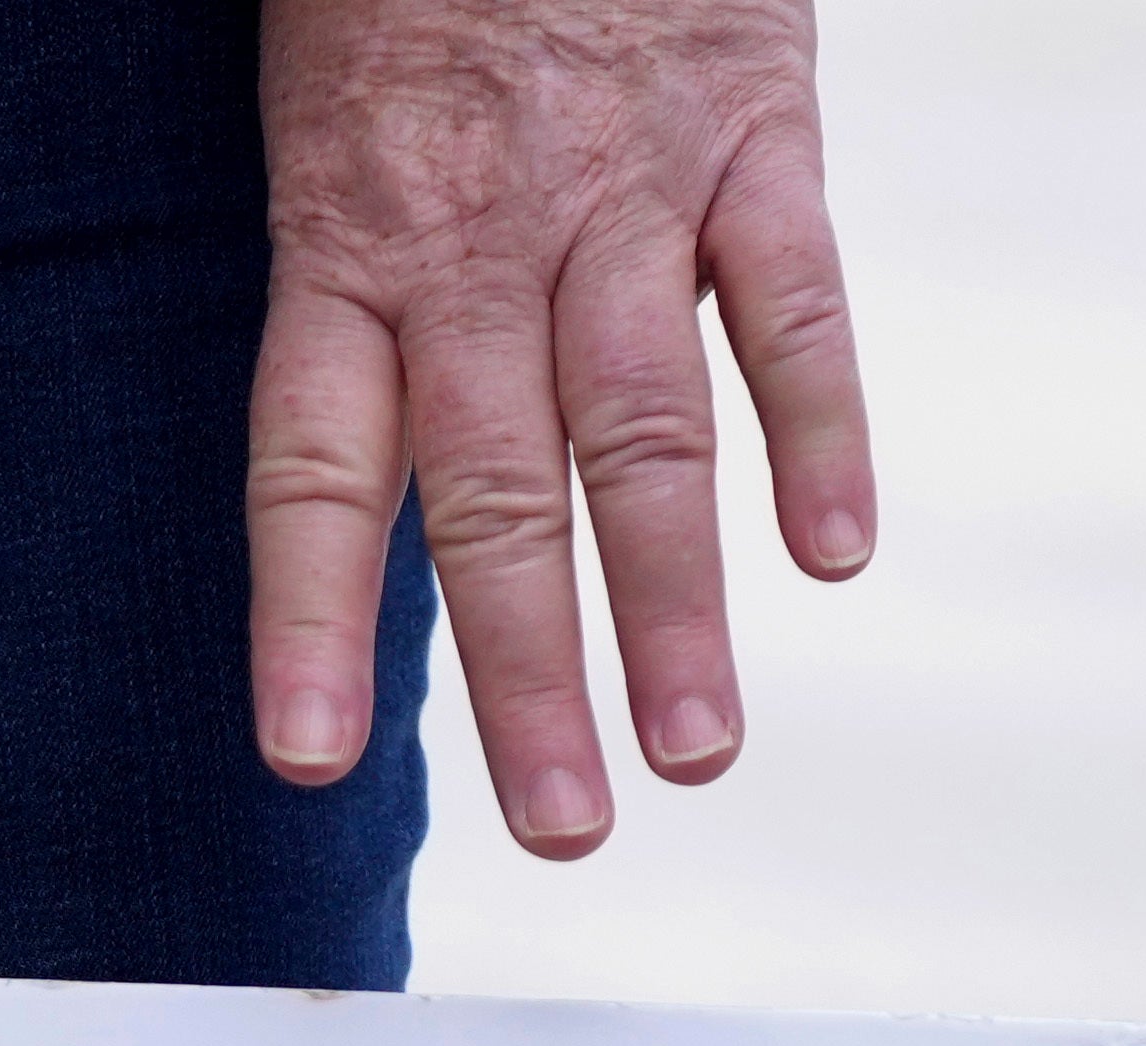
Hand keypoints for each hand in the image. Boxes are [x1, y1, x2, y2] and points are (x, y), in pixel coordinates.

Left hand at [244, 0, 871, 858]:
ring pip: (647, 428)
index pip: (317, 468)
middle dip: (534, 679)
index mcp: (347, 241)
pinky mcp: (754, 124)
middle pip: (500, 494)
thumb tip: (372, 483)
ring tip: (697, 754)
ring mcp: (626, 187)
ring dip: (679, 604)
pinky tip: (836, 553)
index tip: (309, 762)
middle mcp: (480, 239)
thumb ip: (357, 288)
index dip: (312, 620)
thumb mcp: (330, 116)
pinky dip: (822, 426)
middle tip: (563, 828)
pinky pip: (792, 293)